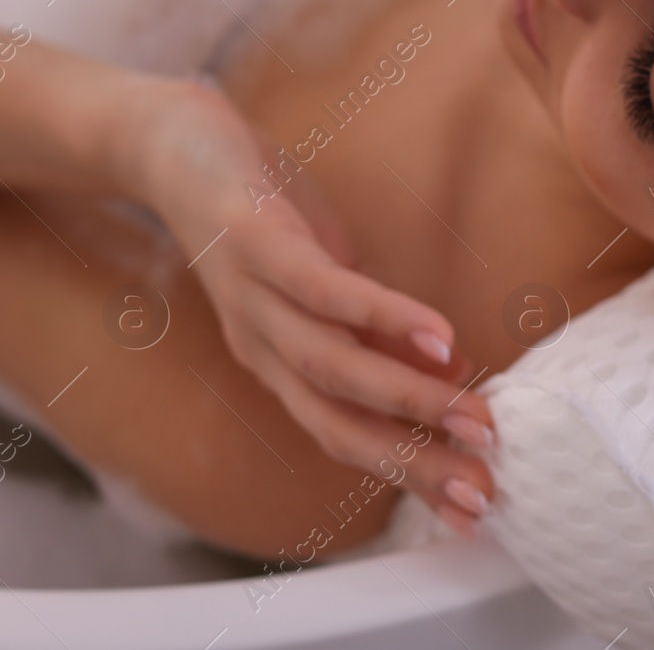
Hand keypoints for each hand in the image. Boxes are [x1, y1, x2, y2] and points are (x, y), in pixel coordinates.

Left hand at [112, 76, 495, 530]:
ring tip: (475, 416)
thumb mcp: (326, 278)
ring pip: (332, 368)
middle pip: (338, 423)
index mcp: (279, 363)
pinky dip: (383, 318)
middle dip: (414, 461)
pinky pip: (324, 291)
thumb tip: (446, 370)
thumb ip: (373, 330)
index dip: (408, 472)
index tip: (473, 508)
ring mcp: (255, 298)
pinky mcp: (257, 242)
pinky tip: (439, 335)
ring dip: (407, 400)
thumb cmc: (262, 213)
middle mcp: (263, 346)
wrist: (170, 143)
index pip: (348, 434)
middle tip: (482, 488)